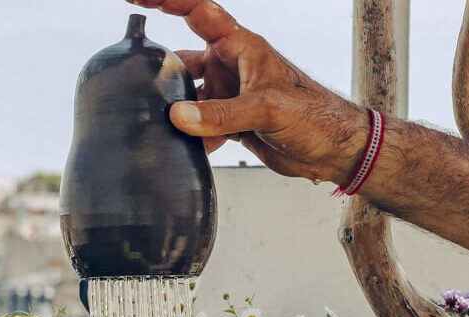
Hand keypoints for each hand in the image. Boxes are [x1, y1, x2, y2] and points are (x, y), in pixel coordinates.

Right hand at [127, 0, 368, 183]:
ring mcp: (230, 95)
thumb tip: (177, 114)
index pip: (197, 12)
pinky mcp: (232, 122)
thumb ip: (221, 114)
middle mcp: (232, 66)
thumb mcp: (268, 109)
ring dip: (174, 108)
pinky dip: (191, 137)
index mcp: (242, 47)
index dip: (166, 0)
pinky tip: (183, 149)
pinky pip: (200, 125)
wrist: (334, 150)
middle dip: (161, 68)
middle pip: (184, 58)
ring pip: (189, 96)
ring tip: (154, 120)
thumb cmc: (316, 115)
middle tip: (135, 79)